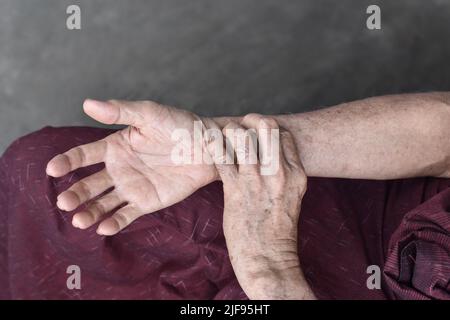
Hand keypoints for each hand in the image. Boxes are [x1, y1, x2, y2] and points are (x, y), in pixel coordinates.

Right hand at [46, 99, 216, 234]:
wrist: (207, 147)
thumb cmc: (179, 125)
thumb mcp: (149, 114)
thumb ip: (120, 112)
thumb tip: (87, 103)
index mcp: (115, 146)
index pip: (84, 155)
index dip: (67, 162)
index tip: (52, 170)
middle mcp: (119, 168)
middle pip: (90, 183)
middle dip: (75, 194)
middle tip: (63, 203)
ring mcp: (132, 186)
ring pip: (103, 203)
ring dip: (89, 212)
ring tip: (79, 220)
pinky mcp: (147, 202)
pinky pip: (126, 214)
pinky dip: (114, 222)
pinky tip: (103, 227)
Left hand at [206, 114, 314, 299]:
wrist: (268, 258)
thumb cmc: (276, 231)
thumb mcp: (289, 198)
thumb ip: (282, 176)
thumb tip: (267, 160)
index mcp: (296, 174)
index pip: (284, 135)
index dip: (267, 128)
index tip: (255, 131)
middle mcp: (279, 172)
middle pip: (267, 126)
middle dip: (251, 120)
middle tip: (239, 126)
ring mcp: (257, 179)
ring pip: (242, 136)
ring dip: (230, 131)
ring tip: (223, 135)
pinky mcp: (236, 189)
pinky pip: (221, 156)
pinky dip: (212, 145)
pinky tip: (208, 142)